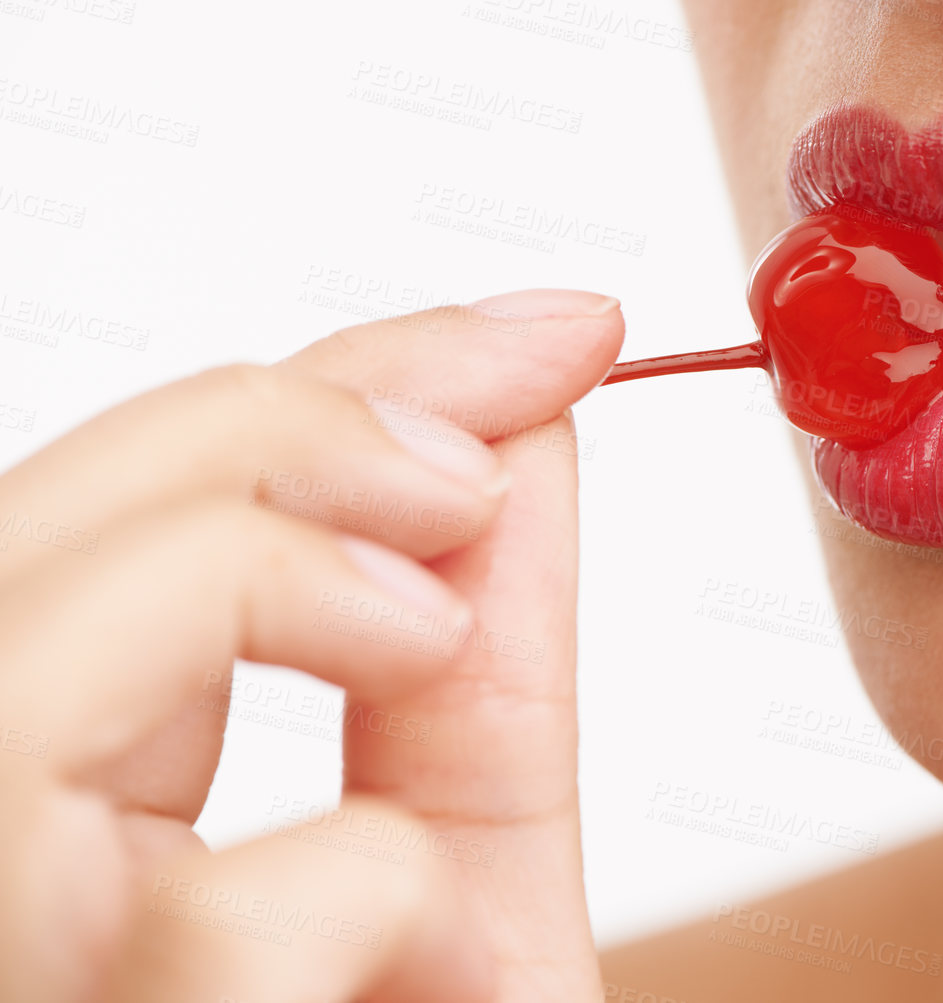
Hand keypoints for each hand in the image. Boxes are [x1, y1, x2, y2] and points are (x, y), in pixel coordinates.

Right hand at [0, 288, 623, 1002]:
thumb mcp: (468, 866)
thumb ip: (473, 677)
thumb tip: (525, 437)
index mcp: (74, 810)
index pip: (136, 516)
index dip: (337, 381)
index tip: (551, 337)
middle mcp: (8, 854)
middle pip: (36, 536)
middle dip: (276, 426)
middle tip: (481, 460)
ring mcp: (21, 950)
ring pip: (21, 661)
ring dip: (253, 578)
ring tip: (421, 634)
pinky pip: (191, 920)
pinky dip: (351, 876)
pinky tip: (413, 924)